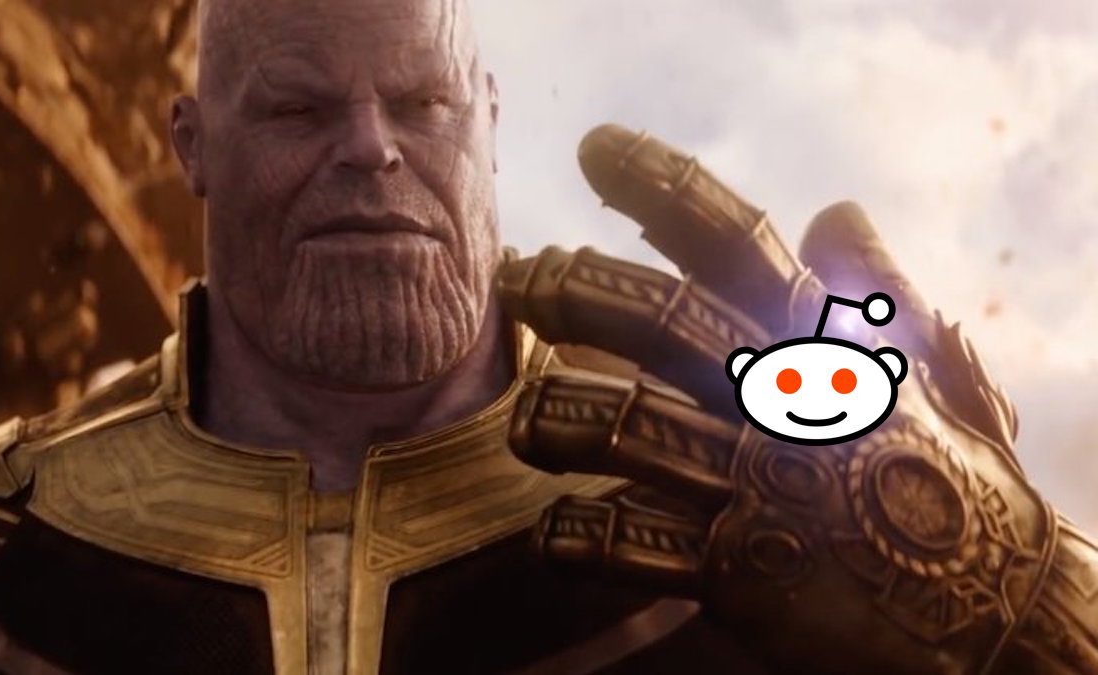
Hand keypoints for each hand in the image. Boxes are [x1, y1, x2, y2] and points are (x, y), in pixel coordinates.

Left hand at [497, 125, 1065, 673]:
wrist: (1000, 613)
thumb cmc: (950, 483)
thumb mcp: (928, 374)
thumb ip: (878, 290)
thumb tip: (839, 209)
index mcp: (820, 346)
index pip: (735, 241)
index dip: (662, 186)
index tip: (597, 146)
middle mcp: (781, 400)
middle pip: (662, 320)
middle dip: (579, 289)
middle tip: (518, 275)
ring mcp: (758, 484)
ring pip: (630, 426)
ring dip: (561, 415)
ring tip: (524, 422)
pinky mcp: (739, 571)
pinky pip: (631, 545)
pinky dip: (579, 538)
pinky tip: (550, 534)